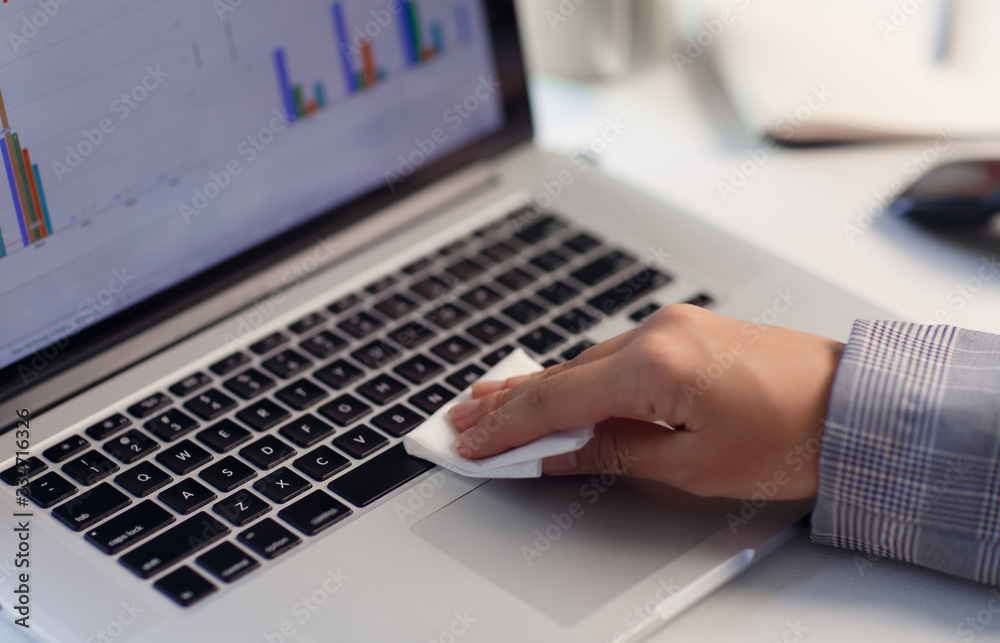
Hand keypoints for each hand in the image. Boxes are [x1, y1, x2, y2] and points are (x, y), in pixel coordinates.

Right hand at [448, 305, 844, 499]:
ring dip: (543, 388)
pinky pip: (614, 354)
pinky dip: (581, 377)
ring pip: (585, 362)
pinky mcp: (685, 330)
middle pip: (560, 374)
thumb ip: (611, 453)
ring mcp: (670, 326)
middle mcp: (655, 333)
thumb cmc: (791, 437)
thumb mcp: (690, 466)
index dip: (504, 427)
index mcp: (652, 367)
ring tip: (497, 406)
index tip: (469, 442)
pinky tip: (560, 389)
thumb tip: (559, 452)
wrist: (855, 406)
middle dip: (508, 401)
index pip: (554, 400)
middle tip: (462, 416)